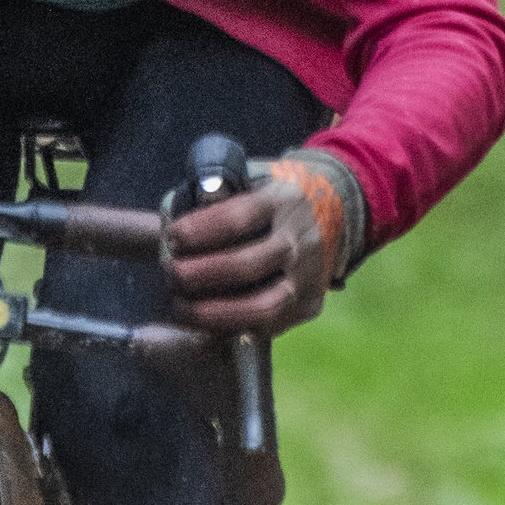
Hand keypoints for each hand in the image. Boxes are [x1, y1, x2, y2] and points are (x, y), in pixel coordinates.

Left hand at [166, 147, 364, 335]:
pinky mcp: (311, 303)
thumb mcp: (253, 177)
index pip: (238, 217)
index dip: (200, 231)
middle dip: (201, 275)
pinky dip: (234, 327)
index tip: (172, 238)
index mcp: (282, 200)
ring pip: (264, 305)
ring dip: (215, 313)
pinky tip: (206, 323)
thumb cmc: (275, 194)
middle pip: (248, 265)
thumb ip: (217, 198)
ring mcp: (309, 275)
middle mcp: (300, 239)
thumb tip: (166, 228)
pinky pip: (271, 325)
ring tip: (182, 309)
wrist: (337, 205)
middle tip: (171, 276)